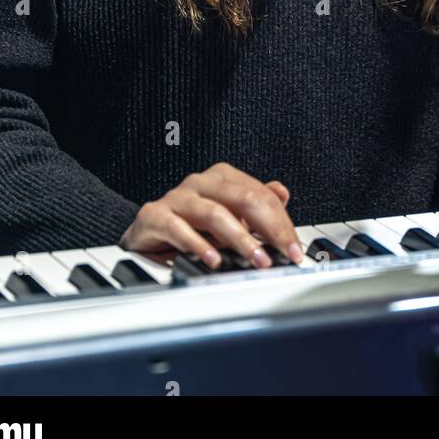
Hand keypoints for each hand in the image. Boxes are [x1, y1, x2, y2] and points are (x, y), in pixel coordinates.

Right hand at [119, 161, 303, 267]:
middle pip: (242, 198)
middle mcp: (200, 183)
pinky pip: (178, 228)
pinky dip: (198, 245)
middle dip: (267, 228)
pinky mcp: (153, 215)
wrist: (144, 232)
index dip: (281, 222)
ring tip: (256, 259)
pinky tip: (213, 260)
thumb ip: (255, 205)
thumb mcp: (228, 216)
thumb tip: (282, 193)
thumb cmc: (189, 224)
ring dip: (239, 239)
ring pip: (214, 213)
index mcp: (221, 178)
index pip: (260, 195)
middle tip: (282, 253)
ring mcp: (177, 197)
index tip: (294, 249)